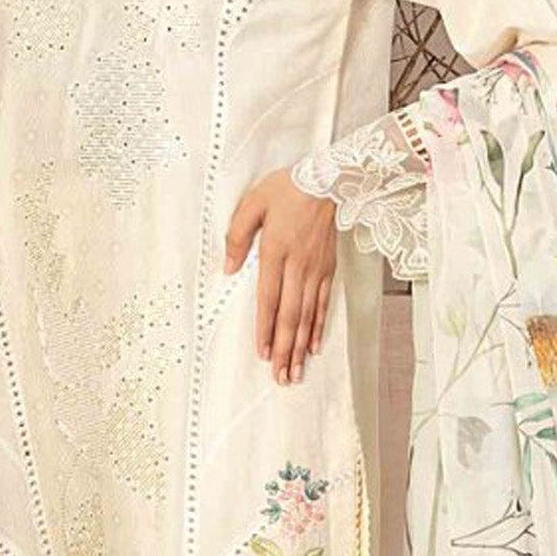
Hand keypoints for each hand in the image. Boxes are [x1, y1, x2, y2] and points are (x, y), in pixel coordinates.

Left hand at [225, 168, 336, 385]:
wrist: (328, 178)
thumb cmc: (287, 188)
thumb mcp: (253, 204)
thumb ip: (237, 236)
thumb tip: (228, 267)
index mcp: (275, 252)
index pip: (269, 299)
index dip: (266, 329)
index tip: (264, 354)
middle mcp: (297, 266)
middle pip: (290, 316)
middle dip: (285, 350)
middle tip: (282, 377)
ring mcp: (315, 269)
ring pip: (308, 315)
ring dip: (302, 346)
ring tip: (297, 371)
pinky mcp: (328, 268)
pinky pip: (323, 302)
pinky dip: (319, 326)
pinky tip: (315, 345)